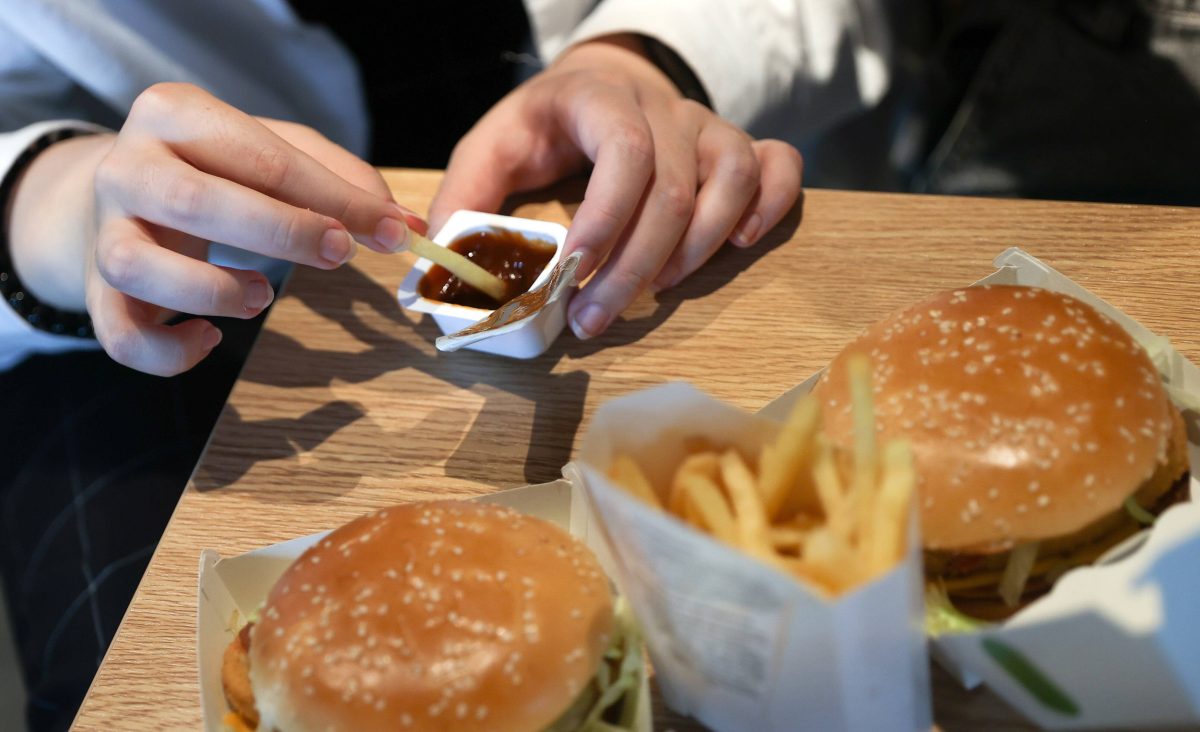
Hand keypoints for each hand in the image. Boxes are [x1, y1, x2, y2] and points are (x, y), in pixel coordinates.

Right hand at [7, 82, 423, 375]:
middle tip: (338, 253)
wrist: (125, 193)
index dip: (335, 198)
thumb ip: (340, 179)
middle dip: (281, 232)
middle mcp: (127, 166)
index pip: (263, 158)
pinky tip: (210, 339)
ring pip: (136, 266)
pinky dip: (168, 351)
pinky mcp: (97, 290)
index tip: (393, 230)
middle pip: (195, 203)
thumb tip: (404, 224)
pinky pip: (120, 334)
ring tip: (260, 297)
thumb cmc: (219, 170)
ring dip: (211, 291)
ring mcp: (105, 230)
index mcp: (174, 113)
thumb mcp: (275, 150)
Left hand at [429, 35, 802, 339]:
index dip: (607, 216)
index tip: (575, 273)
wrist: (600, 83)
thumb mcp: (494, 147)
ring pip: (732, 177)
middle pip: (674, 187)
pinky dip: (769, 207)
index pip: (623, 150)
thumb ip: (466, 197)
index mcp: (598, 99)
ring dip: (700, 246)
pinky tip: (737, 244)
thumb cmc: (546, 126)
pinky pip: (778, 167)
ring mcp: (707, 126)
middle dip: (636, 266)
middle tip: (595, 321)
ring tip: (661, 289)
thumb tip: (440, 266)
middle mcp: (663, 109)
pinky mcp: (737, 146)